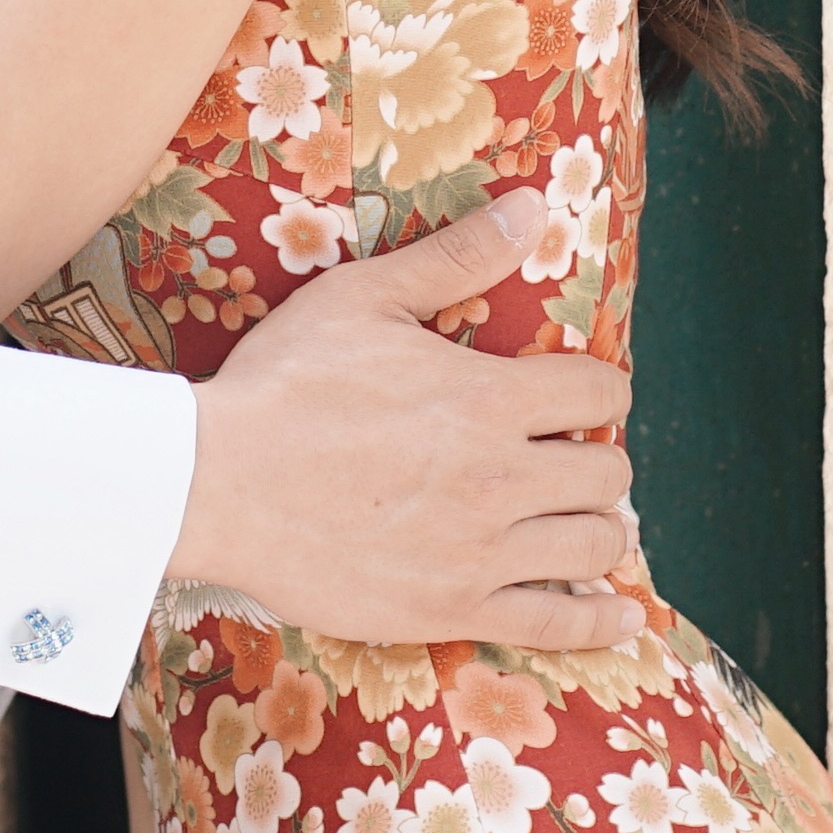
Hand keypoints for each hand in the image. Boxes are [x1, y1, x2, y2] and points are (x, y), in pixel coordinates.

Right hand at [175, 195, 643, 649]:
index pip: (601, 392)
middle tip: (564, 460)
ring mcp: (480, 552)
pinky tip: (619, 616)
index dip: (598, 391)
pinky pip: (555, 625)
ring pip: (596, 545)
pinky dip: (599, 622)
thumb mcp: (365, 298)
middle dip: (595, 461)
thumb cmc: (284, 383)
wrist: (213, 483)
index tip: (579, 400)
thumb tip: (530, 207)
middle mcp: (502, 477)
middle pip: (608, 474)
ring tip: (573, 520)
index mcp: (491, 397)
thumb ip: (456, 257)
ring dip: (596, 529)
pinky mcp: (450, 610)